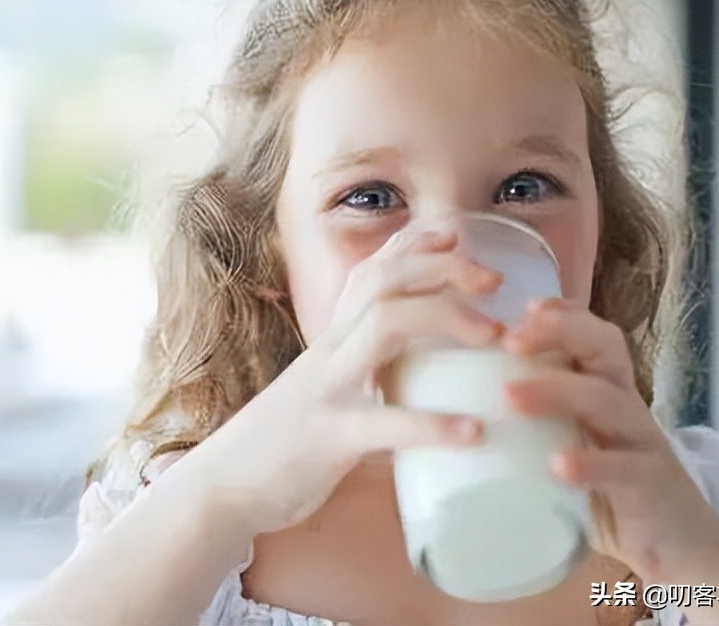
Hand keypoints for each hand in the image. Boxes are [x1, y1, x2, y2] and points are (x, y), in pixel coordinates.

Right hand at [182, 226, 504, 536]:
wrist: (223, 485)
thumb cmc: (285, 440)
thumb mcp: (325, 389)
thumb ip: (365, 373)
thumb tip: (422, 375)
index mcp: (331, 341)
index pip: (371, 271)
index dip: (415, 243)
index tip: (459, 233)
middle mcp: (328, 353)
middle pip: (382, 281)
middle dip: (441, 267)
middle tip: (495, 280)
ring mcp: (326, 390)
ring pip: (383, 326)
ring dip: (444, 319)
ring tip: (494, 336)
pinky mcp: (328, 438)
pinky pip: (383, 424)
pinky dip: (431, 424)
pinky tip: (474, 432)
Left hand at [502, 297, 718, 585]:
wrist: (673, 540)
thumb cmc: (604, 484)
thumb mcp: (568, 440)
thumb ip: (531, 419)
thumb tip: (458, 408)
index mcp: (602, 388)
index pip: (588, 335)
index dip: (559, 316)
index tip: (518, 311)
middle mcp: (623, 404)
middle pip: (603, 349)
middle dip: (560, 333)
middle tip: (510, 339)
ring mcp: (640, 441)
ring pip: (605, 401)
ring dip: (556, 392)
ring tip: (510, 395)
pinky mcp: (648, 484)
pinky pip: (622, 468)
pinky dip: (590, 464)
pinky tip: (558, 466)